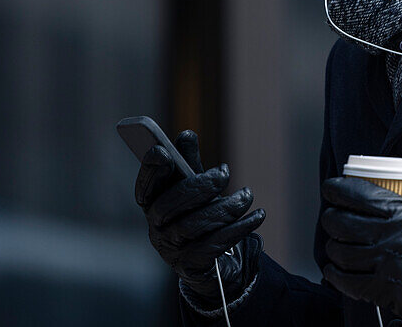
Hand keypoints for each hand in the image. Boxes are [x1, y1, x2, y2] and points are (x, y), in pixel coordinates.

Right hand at [134, 130, 265, 305]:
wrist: (211, 261)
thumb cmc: (198, 215)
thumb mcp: (194, 188)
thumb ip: (188, 164)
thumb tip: (186, 135)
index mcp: (152, 204)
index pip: (144, 187)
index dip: (150, 170)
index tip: (164, 152)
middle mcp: (155, 228)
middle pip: (168, 206)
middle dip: (199, 186)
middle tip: (224, 174)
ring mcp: (171, 249)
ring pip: (193, 226)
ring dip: (225, 207)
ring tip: (247, 196)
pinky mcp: (191, 266)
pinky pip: (214, 245)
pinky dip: (239, 228)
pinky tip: (257, 215)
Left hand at [320, 177, 401, 323]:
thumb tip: (391, 193)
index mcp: (400, 212)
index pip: (356, 193)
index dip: (335, 189)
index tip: (330, 190)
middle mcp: (389, 235)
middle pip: (340, 222)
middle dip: (330, 219)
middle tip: (332, 219)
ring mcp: (383, 262)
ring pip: (339, 251)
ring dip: (332, 248)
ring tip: (336, 246)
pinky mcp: (381, 288)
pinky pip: (346, 280)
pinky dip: (335, 274)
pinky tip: (336, 269)